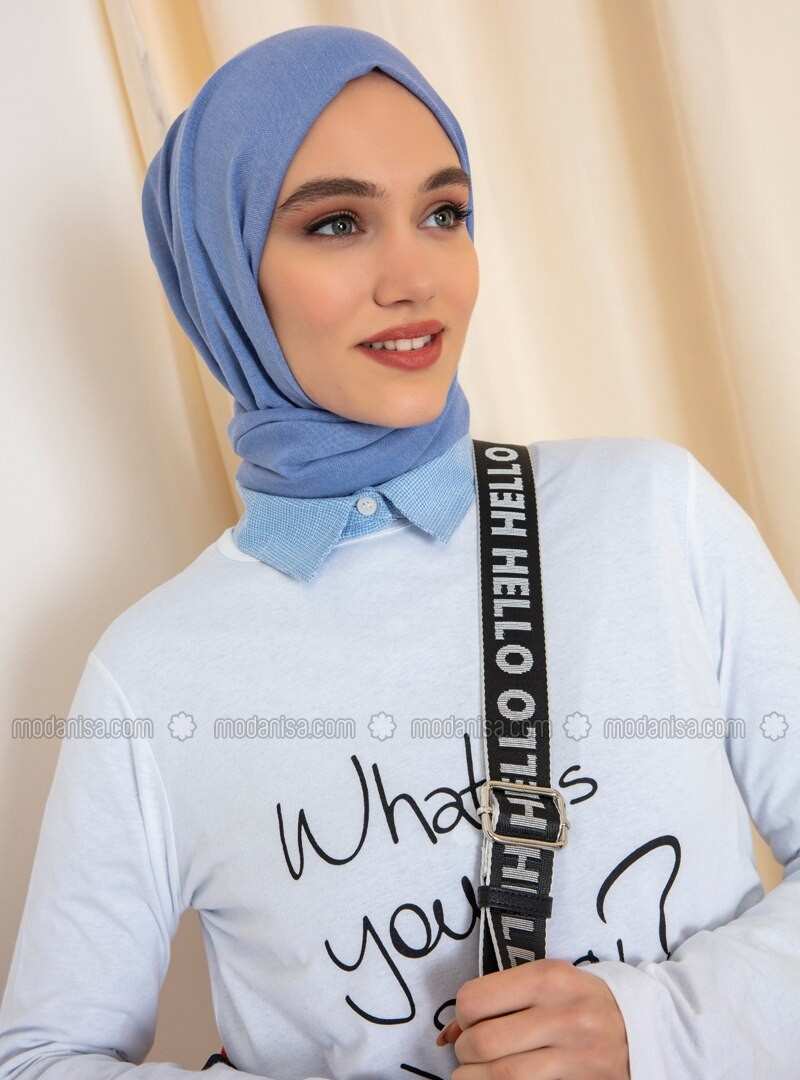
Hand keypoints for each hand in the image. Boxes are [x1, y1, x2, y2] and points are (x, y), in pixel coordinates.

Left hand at [435, 958, 629, 1078]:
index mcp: (548, 977)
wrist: (642, 1025)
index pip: (475, 1000)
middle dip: (465, 1053)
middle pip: (484, 1042)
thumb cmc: (579, 999)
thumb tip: (446, 1033)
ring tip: (474, 1075)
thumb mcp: (546, 982)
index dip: (462, 1016)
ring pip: (503, 1076)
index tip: (468, 1022)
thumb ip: (499, 998)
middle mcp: (562, 1014)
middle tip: (469, 1054)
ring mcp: (576, 1054)